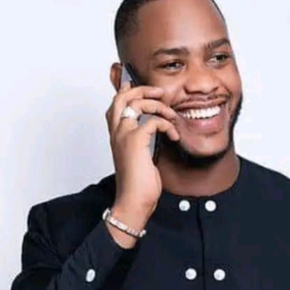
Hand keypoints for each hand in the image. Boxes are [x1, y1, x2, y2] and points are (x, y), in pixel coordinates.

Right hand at [105, 81, 180, 215]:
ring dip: (158, 105)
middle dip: (142, 89)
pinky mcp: (136, 141)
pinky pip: (153, 121)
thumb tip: (156, 130)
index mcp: (117, 136)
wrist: (134, 201)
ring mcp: (124, 135)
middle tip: (159, 92)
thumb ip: (143, 141)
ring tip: (171, 115)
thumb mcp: (141, 157)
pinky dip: (167, 124)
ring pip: (137, 103)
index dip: (127, 92)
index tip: (142, 88)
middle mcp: (117, 133)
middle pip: (122, 97)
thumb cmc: (138, 184)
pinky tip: (173, 136)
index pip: (116, 105)